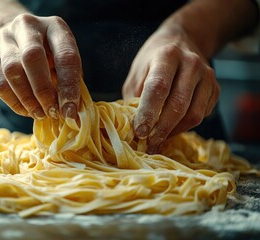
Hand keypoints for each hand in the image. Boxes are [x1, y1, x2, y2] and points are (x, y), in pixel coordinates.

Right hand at [0, 13, 81, 118]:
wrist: (11, 36)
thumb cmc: (46, 53)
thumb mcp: (62, 58)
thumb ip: (69, 80)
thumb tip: (72, 113)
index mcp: (54, 26)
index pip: (65, 55)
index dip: (69, 86)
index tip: (70, 111)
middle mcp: (27, 26)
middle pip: (32, 57)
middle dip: (43, 90)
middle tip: (52, 112)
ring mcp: (4, 38)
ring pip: (12, 71)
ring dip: (28, 99)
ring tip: (39, 114)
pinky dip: (14, 102)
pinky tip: (26, 110)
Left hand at [122, 29, 219, 153]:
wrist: (183, 41)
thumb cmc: (153, 60)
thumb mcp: (137, 73)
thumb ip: (134, 98)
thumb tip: (132, 127)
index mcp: (166, 56)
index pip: (158, 88)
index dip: (148, 112)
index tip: (140, 132)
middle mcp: (191, 63)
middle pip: (178, 104)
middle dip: (162, 129)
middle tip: (149, 144)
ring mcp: (207, 76)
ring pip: (193, 114)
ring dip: (174, 132)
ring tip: (158, 140)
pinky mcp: (215, 88)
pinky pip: (202, 115)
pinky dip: (185, 127)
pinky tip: (171, 129)